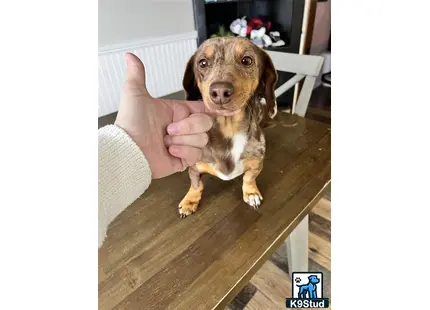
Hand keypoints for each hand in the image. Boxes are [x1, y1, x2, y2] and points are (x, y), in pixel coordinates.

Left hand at [115, 53, 213, 178]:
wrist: (128, 149)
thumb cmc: (130, 123)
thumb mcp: (134, 94)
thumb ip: (137, 74)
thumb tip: (130, 56)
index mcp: (177, 112)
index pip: (202, 109)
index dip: (204, 111)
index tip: (198, 112)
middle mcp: (183, 128)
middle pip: (206, 124)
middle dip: (189, 127)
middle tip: (168, 129)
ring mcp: (184, 145)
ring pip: (203, 140)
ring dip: (183, 141)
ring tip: (166, 142)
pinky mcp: (183, 160)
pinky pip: (197, 155)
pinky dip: (184, 152)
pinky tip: (170, 152)